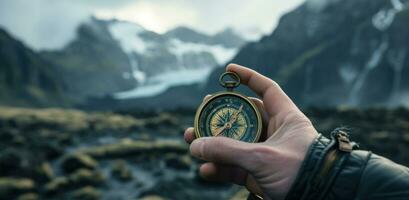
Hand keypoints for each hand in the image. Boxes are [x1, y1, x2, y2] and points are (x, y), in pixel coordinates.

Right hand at [184, 64, 317, 199]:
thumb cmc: (301, 173)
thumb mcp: (263, 157)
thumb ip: (228, 150)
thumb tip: (196, 145)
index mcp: (285, 118)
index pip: (266, 89)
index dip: (248, 77)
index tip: (228, 70)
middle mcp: (274, 133)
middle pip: (241, 118)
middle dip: (219, 117)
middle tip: (200, 113)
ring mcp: (264, 155)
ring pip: (234, 144)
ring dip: (212, 145)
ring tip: (192, 144)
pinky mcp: (257, 175)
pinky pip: (234, 168)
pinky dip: (219, 169)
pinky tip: (205, 170)